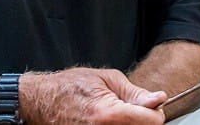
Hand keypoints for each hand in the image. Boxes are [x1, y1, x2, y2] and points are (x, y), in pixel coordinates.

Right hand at [19, 68, 166, 124]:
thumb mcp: (107, 79)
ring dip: (131, 124)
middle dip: (143, 119)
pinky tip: (109, 121)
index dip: (155, 111)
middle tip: (131, 108)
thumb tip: (159, 99)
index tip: (149, 105)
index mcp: (110, 114)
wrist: (40, 101)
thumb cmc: (70, 87)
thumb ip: (136, 93)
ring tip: (116, 114)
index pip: (153, 122)